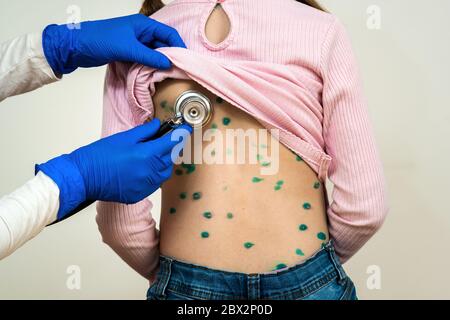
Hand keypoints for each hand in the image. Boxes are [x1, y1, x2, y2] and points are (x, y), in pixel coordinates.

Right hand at [36, 119, 191, 218]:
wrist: (83, 177)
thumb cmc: (99, 156)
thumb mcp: (123, 138)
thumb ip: (145, 132)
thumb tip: (158, 126)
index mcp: (146, 155)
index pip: (171, 143)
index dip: (181, 134)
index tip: (187, 129)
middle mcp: (149, 172)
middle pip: (170, 158)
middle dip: (170, 149)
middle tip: (166, 141)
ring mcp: (145, 185)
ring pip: (164, 173)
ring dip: (164, 163)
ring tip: (153, 155)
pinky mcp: (139, 194)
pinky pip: (154, 184)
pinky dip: (154, 175)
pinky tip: (144, 169)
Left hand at [42, 14, 185, 73]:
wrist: (75, 47)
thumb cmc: (99, 40)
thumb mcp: (127, 48)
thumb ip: (149, 56)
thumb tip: (168, 63)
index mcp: (143, 25)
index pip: (168, 34)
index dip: (178, 46)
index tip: (185, 60)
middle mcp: (140, 32)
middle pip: (162, 44)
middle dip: (170, 56)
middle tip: (177, 70)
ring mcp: (134, 42)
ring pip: (153, 53)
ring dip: (159, 63)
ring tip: (167, 75)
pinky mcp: (127, 52)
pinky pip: (144, 59)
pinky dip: (149, 66)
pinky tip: (152, 75)